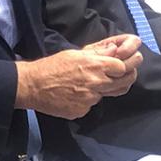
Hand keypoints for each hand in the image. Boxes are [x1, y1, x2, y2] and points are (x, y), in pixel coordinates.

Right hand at [15, 40, 141, 118]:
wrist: (33, 86)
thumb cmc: (52, 66)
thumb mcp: (75, 53)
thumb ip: (96, 53)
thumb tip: (114, 49)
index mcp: (94, 66)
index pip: (122, 67)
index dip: (124, 66)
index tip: (122, 65)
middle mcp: (95, 83)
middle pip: (123, 83)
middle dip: (127, 77)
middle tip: (125, 74)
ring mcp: (89, 100)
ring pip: (105, 95)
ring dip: (102, 90)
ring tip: (86, 83)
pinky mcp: (82, 111)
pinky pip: (90, 105)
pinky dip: (86, 100)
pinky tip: (74, 94)